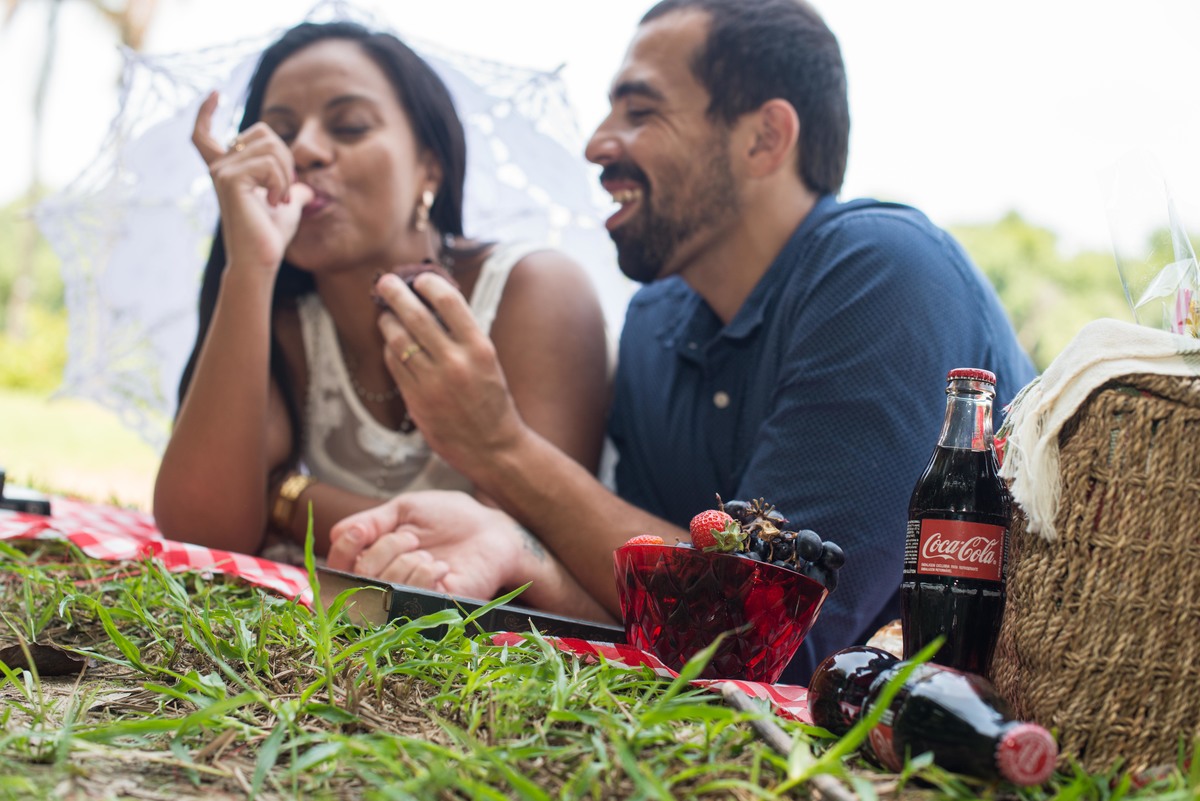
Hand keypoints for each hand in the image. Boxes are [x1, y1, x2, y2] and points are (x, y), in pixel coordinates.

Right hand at [192, 91, 313, 270]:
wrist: (259, 261)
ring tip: (278, 199)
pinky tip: (274, 202)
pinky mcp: (230, 179)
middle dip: (286, 157)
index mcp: (226, 169)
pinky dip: (281, 182)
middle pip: (263, 132)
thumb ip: (292, 192)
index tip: (216, 92)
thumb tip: (306, 190)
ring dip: (286, 173)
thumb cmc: (269, 237)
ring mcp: (221, 170)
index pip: (205, 134)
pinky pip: (269, 163)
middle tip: (285, 190)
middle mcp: (219, 166)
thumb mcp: (286, 208)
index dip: (207, 111)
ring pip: (270, 146)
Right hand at [327, 490, 542, 602]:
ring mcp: (408, 600)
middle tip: (412, 537)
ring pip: (383, 588)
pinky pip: (412, 596)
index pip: (337, 568)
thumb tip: (337, 534)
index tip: (361, 532)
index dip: (343, 551)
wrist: (490, 529)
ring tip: (429, 553)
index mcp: (373, 559)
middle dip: (384, 549)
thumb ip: (372, 521)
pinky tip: (441, 568)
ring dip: (406, 560)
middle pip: (358, 577)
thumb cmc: (448, 517)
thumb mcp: (405, 509)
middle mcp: (386, 584)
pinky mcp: (432, 610)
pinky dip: (424, 573)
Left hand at [373, 272, 524, 472]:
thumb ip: (463, 336)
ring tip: (385, 314)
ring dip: (387, 321)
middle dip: (395, 294)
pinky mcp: (416, 400)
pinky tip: (392, 344)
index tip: (420, 278)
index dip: (430, 284)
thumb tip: (433, 304)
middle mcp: (456, 362)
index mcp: (480, 348)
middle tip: (384, 282)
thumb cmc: (492, 401)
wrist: (493, 447)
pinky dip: (390, 349)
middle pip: (415, 316)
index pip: (449, 302)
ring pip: (398, 340)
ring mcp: (433, 382)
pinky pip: (394, 365)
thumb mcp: (488, 362)